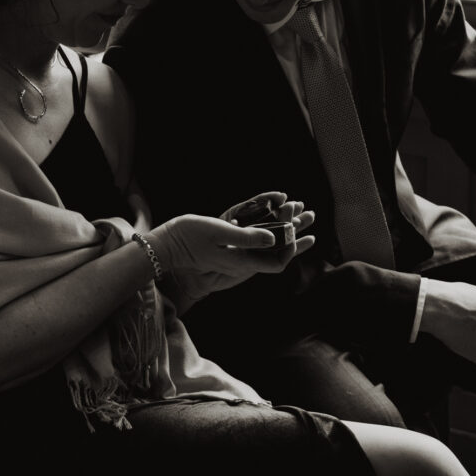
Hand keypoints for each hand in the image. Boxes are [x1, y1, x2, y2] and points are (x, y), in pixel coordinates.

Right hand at [149, 192, 314, 295]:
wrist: (166, 244)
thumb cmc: (190, 237)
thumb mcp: (220, 233)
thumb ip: (247, 237)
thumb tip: (274, 239)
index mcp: (242, 262)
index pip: (277, 263)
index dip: (292, 248)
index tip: (299, 229)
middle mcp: (242, 262)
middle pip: (276, 253)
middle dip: (295, 234)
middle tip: (309, 214)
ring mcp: (235, 257)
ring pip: (268, 246)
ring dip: (284, 229)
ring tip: (297, 211)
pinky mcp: (229, 249)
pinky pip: (256, 241)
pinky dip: (268, 228)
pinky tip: (272, 217)